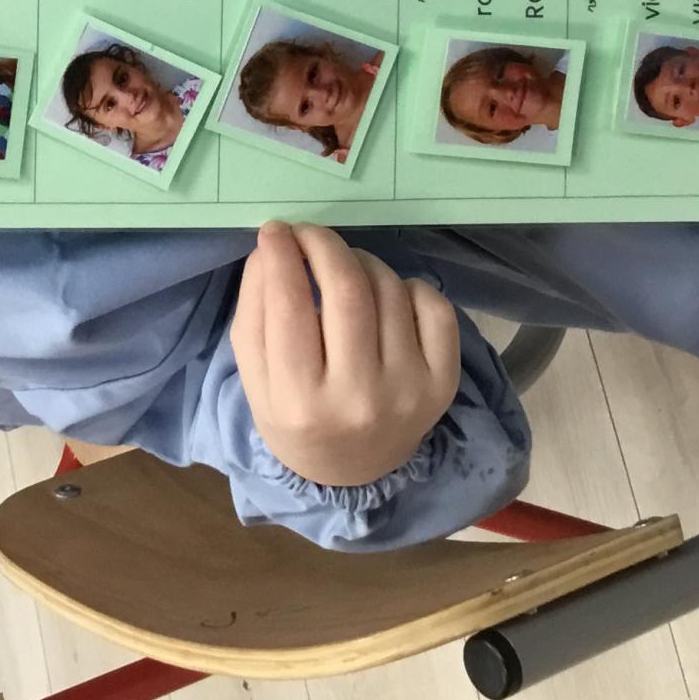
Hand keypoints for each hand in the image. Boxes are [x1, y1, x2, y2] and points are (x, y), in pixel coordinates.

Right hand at [231, 222, 459, 488]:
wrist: (350, 468)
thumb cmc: (293, 414)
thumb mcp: (255, 374)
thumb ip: (255, 309)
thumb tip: (271, 246)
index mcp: (300, 402)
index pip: (289, 305)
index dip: (280, 255)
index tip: (275, 231)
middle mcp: (359, 399)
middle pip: (347, 290)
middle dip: (323, 245)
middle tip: (308, 233)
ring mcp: (408, 390)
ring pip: (388, 289)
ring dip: (360, 262)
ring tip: (343, 270)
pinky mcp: (443, 382)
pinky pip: (433, 305)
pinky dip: (408, 285)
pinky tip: (388, 297)